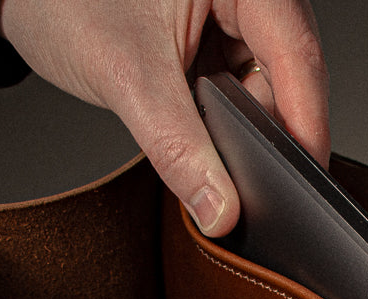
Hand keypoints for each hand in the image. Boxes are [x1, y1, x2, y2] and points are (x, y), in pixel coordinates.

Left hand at [0, 0, 328, 236]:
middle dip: (266, 126)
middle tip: (243, 174)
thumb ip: (180, 147)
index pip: (297, 51)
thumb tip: (221, 209)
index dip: (306, 119)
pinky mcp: (213, 32)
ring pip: (265, 81)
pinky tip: (199, 126)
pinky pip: (239, 82)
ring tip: (200, 134)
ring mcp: (230, 10)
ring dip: (242, 122)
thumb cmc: (62, 0)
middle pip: (288, 69)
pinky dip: (223, 114)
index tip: (306, 176)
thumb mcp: (127, 77)